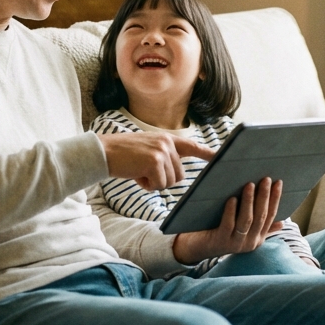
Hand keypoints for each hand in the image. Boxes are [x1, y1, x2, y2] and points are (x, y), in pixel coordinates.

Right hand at [98, 132, 215, 191]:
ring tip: (139, 171)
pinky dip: (147, 185)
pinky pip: (158, 184)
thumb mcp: (147, 149)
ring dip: (154, 182)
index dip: (207, 153)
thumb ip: (163, 156)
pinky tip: (136, 175)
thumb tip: (175, 175)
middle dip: (162, 179)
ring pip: (169, 182)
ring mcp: (162, 151)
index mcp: (167, 139)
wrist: (104, 152)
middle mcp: (167, 143)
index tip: (221, 158)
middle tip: (144, 171)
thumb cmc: (124, 155)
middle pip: (179, 175)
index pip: (192, 146)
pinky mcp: (154, 162)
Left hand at [172, 178, 283, 264]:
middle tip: (265, 179)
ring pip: (247, 220)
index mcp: (258, 238)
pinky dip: (231, 211)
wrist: (197, 247)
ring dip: (249, 201)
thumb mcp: (243, 230)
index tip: (278, 182)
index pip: (271, 216)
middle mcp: (250, 242)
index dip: (275, 199)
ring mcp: (236, 243)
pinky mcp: (221, 241)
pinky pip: (228, 224)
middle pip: (261, 216)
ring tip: (249, 184)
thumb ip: (260, 226)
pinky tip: (232, 198)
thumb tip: (281, 222)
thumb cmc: (220, 233)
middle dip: (264, 196)